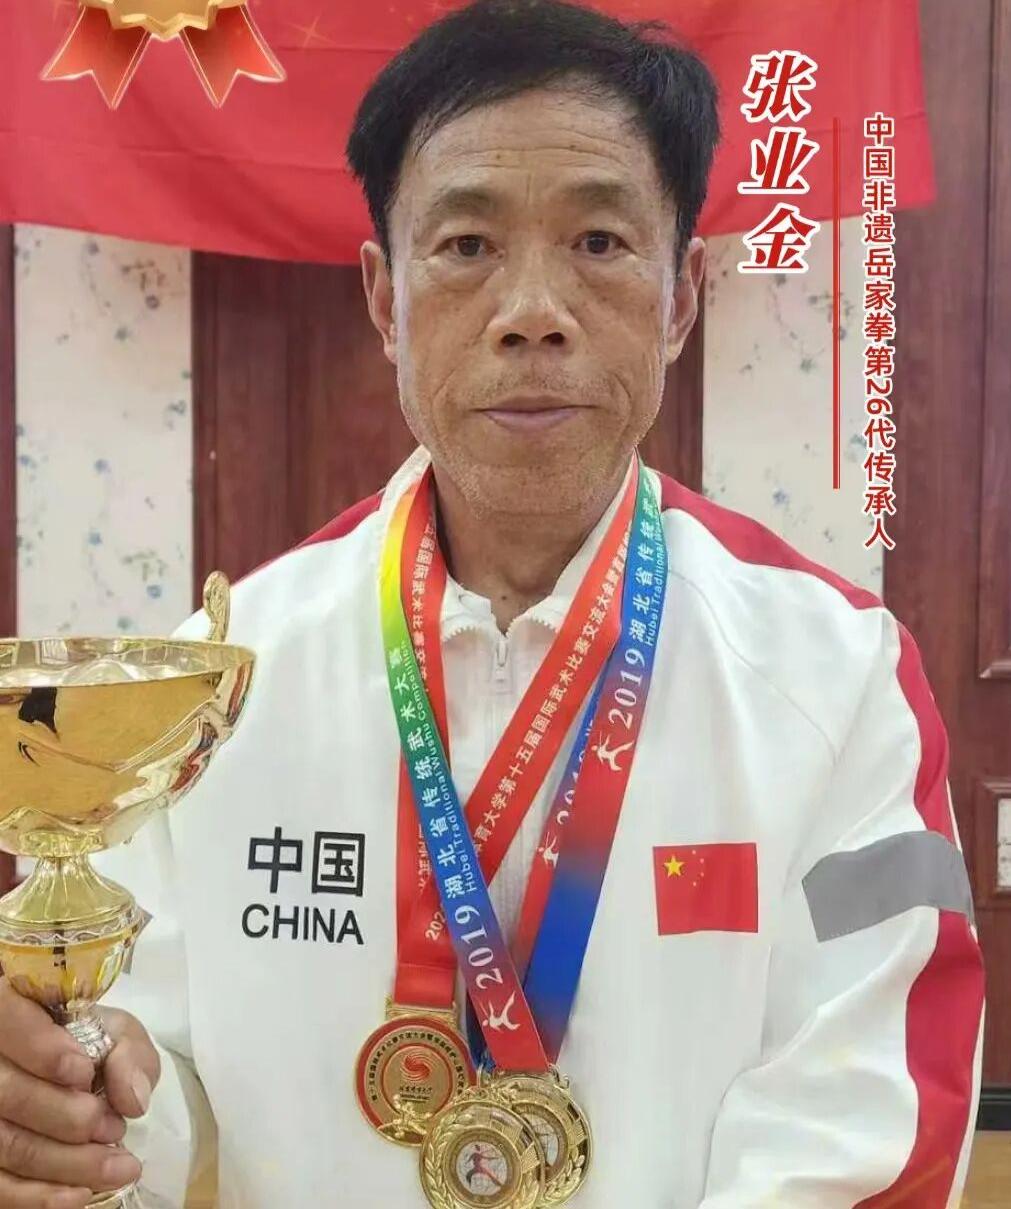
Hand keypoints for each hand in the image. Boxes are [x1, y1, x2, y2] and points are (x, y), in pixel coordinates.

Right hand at [0, 979, 159, 1207]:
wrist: (66, 1072)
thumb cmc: (89, 1046)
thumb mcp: (117, 1033)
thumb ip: (130, 1052)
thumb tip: (132, 1097)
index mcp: (11, 1009)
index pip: (7, 1020)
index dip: (41, 1050)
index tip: (84, 1073)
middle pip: (6, 1093)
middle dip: (69, 1118)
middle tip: (115, 1129)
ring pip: (4, 1144)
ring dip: (66, 1164)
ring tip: (118, 1167)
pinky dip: (38, 1196)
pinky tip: (80, 1195)